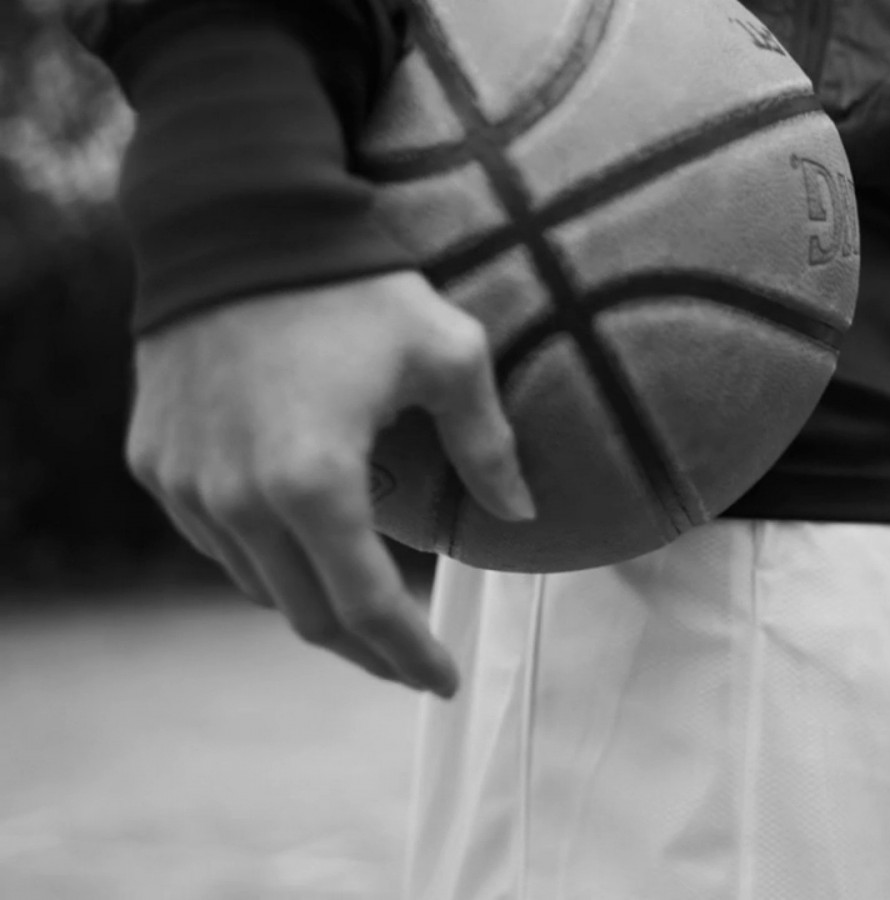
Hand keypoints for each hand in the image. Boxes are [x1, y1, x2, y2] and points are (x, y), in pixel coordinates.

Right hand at [126, 271, 535, 696]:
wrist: (235, 225)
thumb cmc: (354, 287)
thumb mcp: (450, 355)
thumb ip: (488, 444)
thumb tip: (520, 513)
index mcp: (315, 483)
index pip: (370, 608)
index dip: (410, 656)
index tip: (443, 682)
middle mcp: (237, 500)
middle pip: (308, 617)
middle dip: (368, 652)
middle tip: (411, 663)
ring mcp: (188, 486)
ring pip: (259, 586)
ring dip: (315, 607)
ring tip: (365, 608)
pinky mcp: (158, 464)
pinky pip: (216, 542)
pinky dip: (266, 562)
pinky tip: (303, 552)